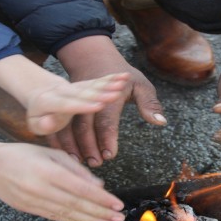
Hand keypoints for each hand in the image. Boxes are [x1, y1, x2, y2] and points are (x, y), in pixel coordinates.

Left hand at [0, 54, 130, 135]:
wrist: (39, 91)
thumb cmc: (38, 115)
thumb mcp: (34, 124)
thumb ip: (42, 126)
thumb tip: (50, 123)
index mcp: (49, 101)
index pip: (67, 105)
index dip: (82, 105)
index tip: (98, 106)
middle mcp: (64, 90)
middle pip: (83, 92)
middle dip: (100, 94)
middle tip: (116, 95)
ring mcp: (75, 86)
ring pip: (92, 84)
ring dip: (108, 84)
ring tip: (122, 84)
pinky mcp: (83, 84)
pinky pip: (98, 81)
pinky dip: (110, 78)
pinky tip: (123, 77)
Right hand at [0, 143, 124, 220]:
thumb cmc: (22, 154)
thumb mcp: (51, 153)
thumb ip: (76, 169)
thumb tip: (99, 187)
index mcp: (48, 172)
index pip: (81, 189)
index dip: (101, 199)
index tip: (118, 205)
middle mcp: (41, 189)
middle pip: (77, 205)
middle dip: (100, 214)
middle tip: (119, 220)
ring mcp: (34, 202)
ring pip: (68, 215)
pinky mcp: (30, 210)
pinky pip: (57, 217)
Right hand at [53, 36, 165, 166]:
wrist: (95, 58)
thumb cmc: (123, 76)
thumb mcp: (140, 85)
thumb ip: (149, 104)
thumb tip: (160, 122)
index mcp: (109, 93)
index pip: (106, 118)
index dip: (107, 137)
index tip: (109, 155)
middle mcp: (88, 96)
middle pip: (84, 123)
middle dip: (88, 145)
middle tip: (95, 163)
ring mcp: (74, 98)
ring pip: (68, 124)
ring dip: (73, 144)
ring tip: (81, 161)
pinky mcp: (65, 103)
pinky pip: (59, 123)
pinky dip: (61, 139)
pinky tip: (68, 154)